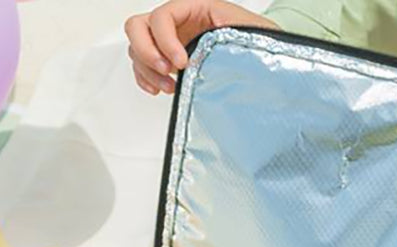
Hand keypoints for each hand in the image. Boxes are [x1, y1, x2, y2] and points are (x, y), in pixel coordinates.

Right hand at [125, 0, 275, 94]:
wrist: (258, 55)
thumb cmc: (253, 40)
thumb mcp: (248, 30)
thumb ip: (232, 35)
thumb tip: (222, 52)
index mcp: (194, 7)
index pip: (163, 16)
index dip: (165, 39)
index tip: (182, 62)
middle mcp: (177, 22)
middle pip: (138, 26)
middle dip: (147, 51)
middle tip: (167, 70)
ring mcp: (168, 41)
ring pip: (137, 48)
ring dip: (148, 70)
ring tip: (170, 87)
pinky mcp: (167, 61)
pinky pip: (142, 66)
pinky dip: (145, 79)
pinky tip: (159, 89)